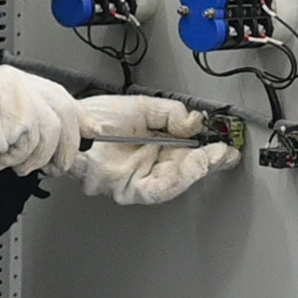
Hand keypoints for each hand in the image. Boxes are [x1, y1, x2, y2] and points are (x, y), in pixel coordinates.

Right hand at [0, 65, 81, 175]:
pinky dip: (10, 162)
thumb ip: (30, 116)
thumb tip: (65, 130)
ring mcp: (17, 99)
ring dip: (28, 160)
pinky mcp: (15, 119)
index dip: (77, 118)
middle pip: (61, 116)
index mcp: (14, 79)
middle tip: (56, 167)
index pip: (59, 95)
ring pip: (46, 138)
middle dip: (63, 149)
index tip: (90, 131)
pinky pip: (26, 150)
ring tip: (8, 162)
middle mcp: (18, 84)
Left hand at [71, 95, 241, 204]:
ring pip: (176, 182)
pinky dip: (177, 177)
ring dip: (197, 169)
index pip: (188, 154)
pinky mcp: (128, 188)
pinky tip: (190, 164)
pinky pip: (159, 190)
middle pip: (186, 171)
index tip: (226, 146)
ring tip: (212, 156)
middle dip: (208, 161)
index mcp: (153, 145)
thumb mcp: (142, 107)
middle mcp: (148, 165)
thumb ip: (171, 114)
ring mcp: (139, 179)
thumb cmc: (95, 118)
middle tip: (225, 152)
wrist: (70, 125)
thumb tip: (195, 122)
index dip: (209, 152)